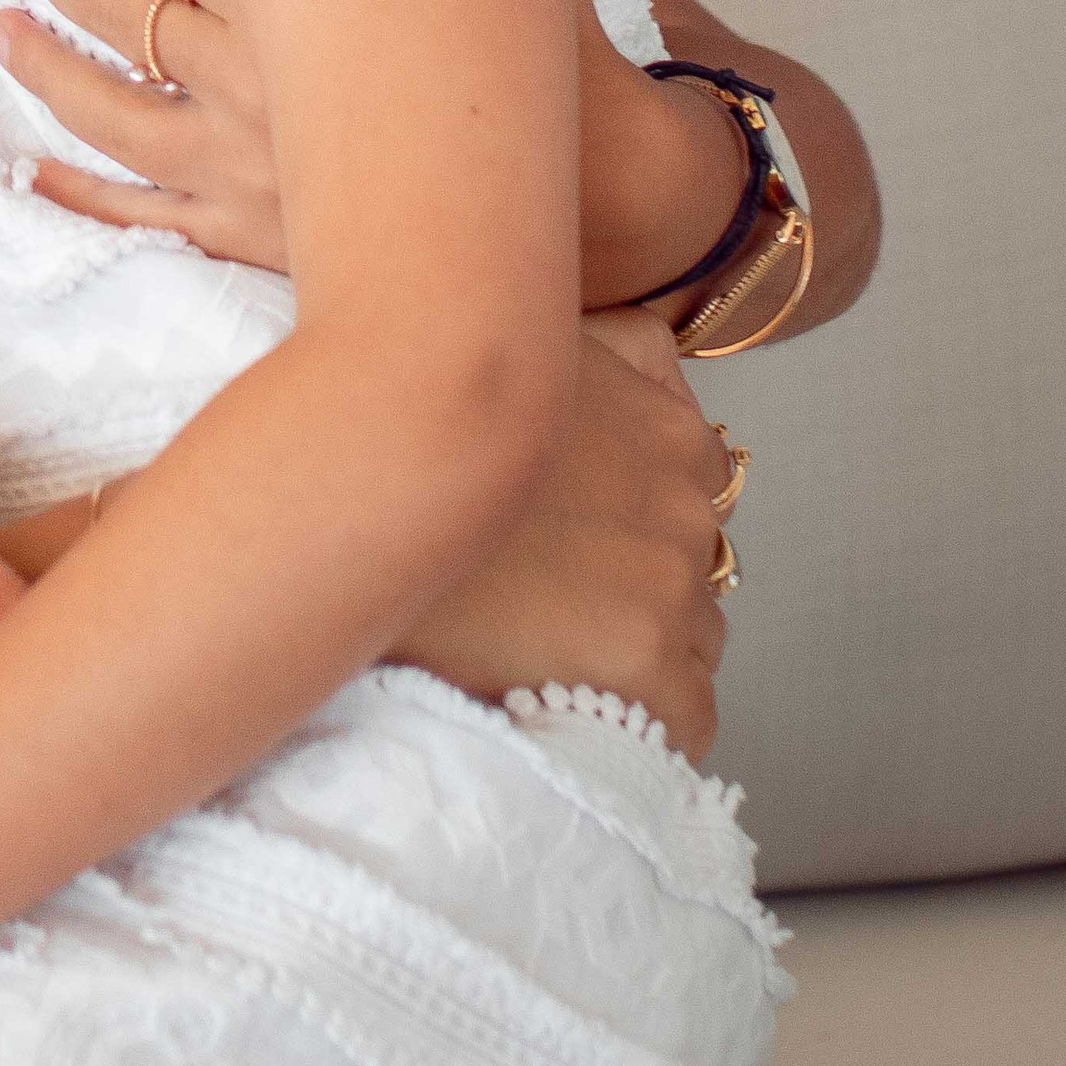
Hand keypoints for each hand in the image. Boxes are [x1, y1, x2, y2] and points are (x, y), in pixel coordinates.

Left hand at [0, 0, 650, 288]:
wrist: (585, 203)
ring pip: (111, 105)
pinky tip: (26, 172)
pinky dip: (82, 193)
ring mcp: (245, 161)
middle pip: (116, 3)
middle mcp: (252, 70)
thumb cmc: (552, 50)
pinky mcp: (255, 233)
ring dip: (42, 62)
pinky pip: (146, 212)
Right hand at [390, 309, 732, 760]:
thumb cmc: (433, 414)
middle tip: (556, 595)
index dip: (642, 509)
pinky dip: (651, 719)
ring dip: (643, 648)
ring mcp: (668, 585)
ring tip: (561, 654)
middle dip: (640, 580)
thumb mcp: (546, 345)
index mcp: (666, 432)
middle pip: (696, 563)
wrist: (363, 487)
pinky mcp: (644, 663)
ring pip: (696, 637)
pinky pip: (688, 714)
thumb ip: (615, 353)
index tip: (589, 530)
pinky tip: (591, 707)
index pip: (702, 483)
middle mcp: (683, 505)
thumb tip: (647, 354)